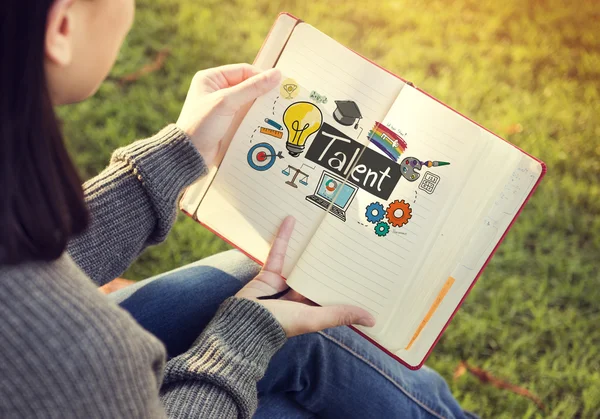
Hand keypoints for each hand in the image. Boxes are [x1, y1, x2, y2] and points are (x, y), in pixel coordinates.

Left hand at [176, 63, 280, 164]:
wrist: (190, 155)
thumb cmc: (201, 124)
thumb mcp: (226, 102)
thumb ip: (252, 88)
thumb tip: (276, 75)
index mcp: (211, 78)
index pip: (243, 70)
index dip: (261, 76)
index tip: (279, 84)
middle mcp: (217, 90)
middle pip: (248, 86)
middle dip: (263, 93)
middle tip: (282, 98)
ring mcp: (223, 107)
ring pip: (249, 102)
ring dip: (261, 107)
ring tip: (277, 111)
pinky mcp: (227, 122)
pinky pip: (246, 116)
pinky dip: (256, 118)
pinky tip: (267, 122)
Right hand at [236, 216, 375, 337]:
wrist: (245, 322)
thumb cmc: (282, 324)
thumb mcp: (315, 318)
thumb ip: (341, 315)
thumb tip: (373, 320)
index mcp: (312, 309)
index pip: (333, 292)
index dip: (346, 281)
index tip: (362, 267)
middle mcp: (299, 296)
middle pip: (317, 274)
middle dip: (329, 260)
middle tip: (346, 240)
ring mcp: (284, 284)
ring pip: (300, 261)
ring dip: (308, 246)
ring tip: (322, 228)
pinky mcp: (269, 273)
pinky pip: (279, 252)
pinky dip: (284, 237)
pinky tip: (291, 220)